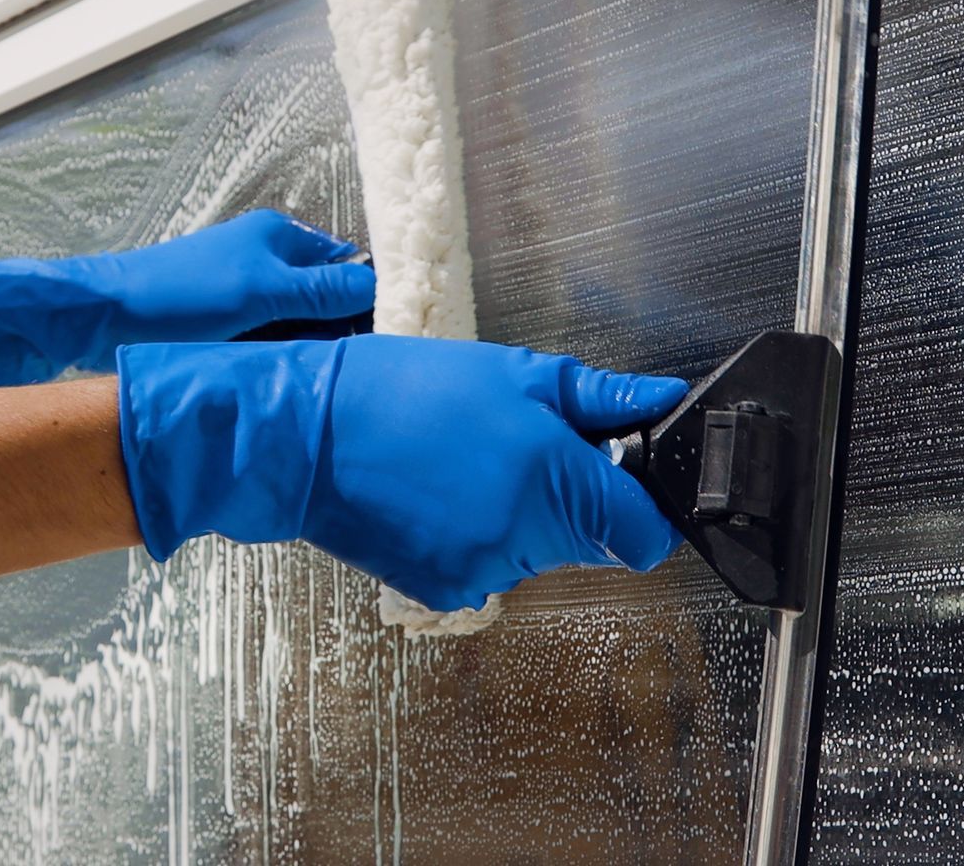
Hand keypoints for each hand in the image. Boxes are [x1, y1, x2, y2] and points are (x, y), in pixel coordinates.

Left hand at [0, 209, 373, 385]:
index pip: (345, 266)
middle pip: (322, 295)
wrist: (103, 316)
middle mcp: (265, 256)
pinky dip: (275, 351)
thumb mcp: (263, 293)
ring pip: (295, 320)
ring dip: (303, 344)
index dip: (363, 300)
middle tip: (343, 367)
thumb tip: (381, 288)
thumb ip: (323, 292)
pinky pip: (266, 334)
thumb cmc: (184, 298)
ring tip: (311, 373)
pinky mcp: (223, 316)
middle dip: (334, 328)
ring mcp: (243, 287)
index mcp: (281, 236)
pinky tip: (278, 373)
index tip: (375, 340)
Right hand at [118, 335, 688, 611]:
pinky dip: (479, 537)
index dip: (643, 504)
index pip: (647, 535)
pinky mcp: (447, 592)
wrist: (304, 435)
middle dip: (574, 498)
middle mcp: (526, 538)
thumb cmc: (398, 392)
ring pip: (539, 553)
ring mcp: (485, 573)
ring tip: (467, 462)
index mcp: (554, 478)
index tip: (620, 475)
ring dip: (523, 516)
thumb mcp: (510, 371)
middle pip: (594, 541)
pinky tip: (440, 494)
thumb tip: (658, 399)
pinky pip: (491, 569)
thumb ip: (598, 397)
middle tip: (520, 444)